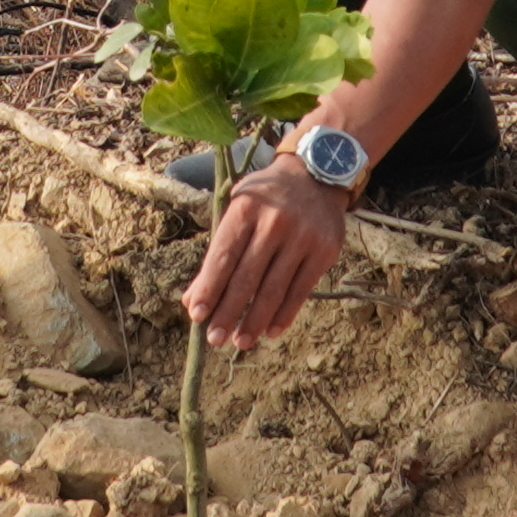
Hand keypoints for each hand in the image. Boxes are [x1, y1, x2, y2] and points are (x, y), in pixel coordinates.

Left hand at [182, 154, 354, 348]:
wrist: (316, 174)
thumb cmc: (266, 197)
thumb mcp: (238, 209)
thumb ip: (217, 252)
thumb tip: (192, 299)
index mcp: (246, 208)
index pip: (223, 256)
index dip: (209, 288)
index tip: (196, 315)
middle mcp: (274, 221)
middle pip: (247, 277)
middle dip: (228, 312)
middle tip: (214, 340)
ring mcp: (302, 236)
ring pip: (274, 289)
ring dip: (254, 320)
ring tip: (240, 342)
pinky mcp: (324, 250)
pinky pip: (300, 290)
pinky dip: (284, 315)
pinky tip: (270, 331)